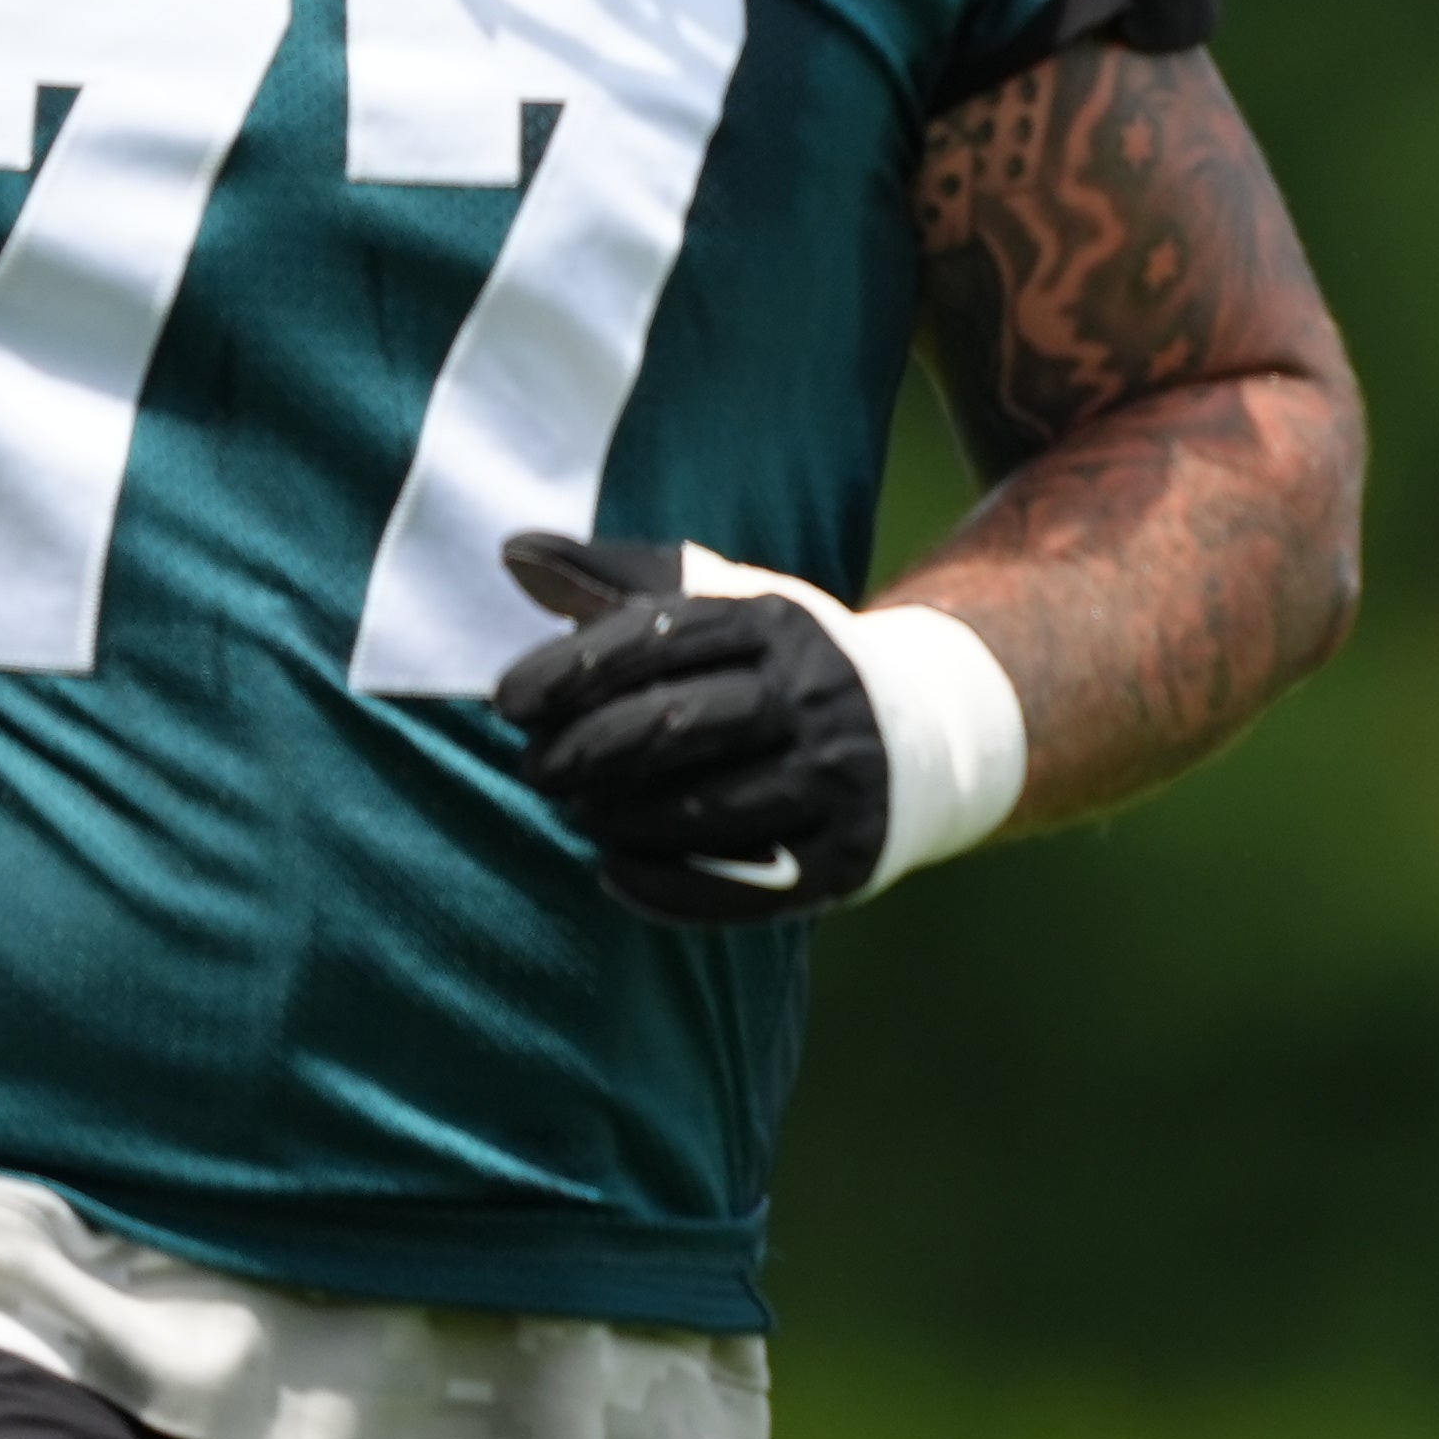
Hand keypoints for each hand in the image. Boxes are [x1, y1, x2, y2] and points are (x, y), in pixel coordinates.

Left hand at [493, 533, 892, 922]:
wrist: (931, 729)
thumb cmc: (788, 665)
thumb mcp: (728, 603)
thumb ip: (621, 580)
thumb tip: (515, 553)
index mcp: (778, 622)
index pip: (661, 637)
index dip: (571, 668)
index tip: (507, 702)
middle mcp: (813, 695)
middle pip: (677, 724)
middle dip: (586, 750)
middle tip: (534, 769)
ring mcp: (835, 776)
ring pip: (705, 807)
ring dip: (619, 817)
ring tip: (575, 812)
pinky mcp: (845, 851)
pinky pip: (745, 884)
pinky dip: (667, 885)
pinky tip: (612, 871)